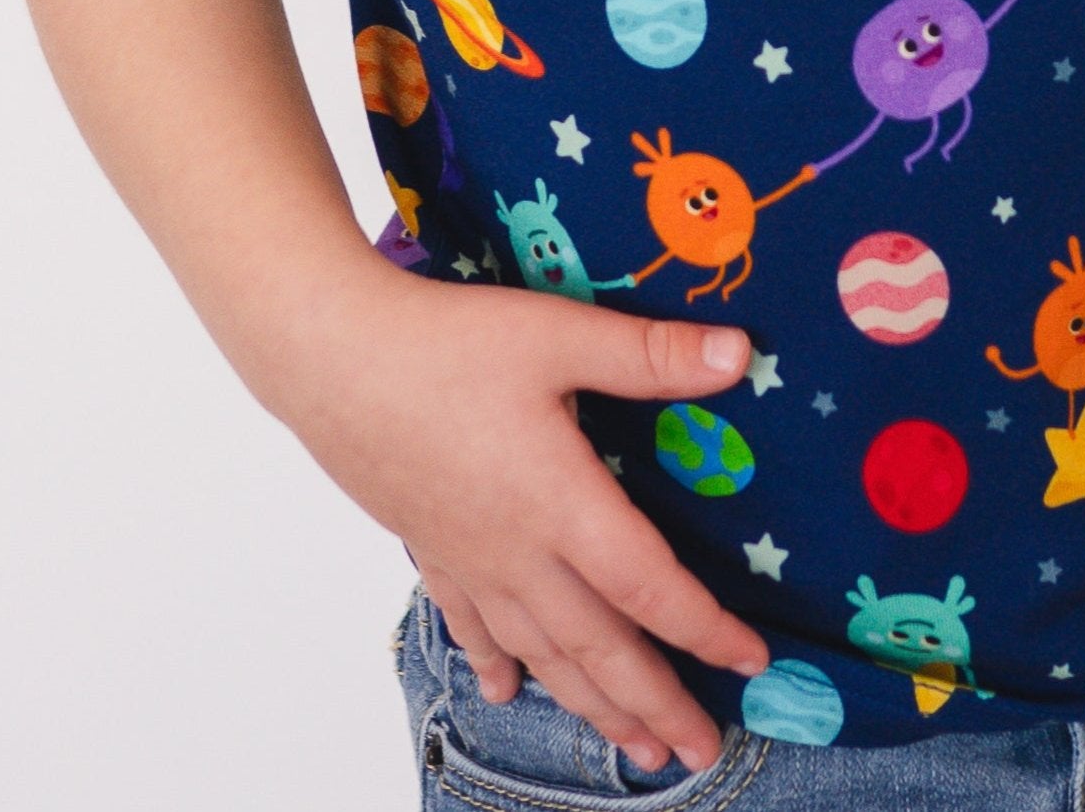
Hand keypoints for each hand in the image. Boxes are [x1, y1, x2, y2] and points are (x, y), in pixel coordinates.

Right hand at [282, 265, 768, 775]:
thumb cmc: (446, 343)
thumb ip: (649, 353)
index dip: (705, 628)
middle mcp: (518, 551)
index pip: (649, 587)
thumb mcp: (557, 334)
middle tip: (701, 750)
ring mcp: (470, 559)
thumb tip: (740, 353)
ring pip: (541, 652)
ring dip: (592, 703)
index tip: (752, 660)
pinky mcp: (430, 547)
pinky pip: (472, 625)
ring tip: (634, 747)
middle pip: (599, 647)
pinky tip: (508, 691)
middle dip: (655, 703)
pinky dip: (498, 664)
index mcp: (561, 505)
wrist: (332, 358)